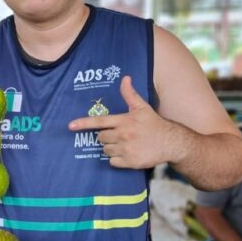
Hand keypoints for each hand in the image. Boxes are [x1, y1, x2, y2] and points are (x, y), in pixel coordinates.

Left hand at [68, 76, 185, 168]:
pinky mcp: (130, 162)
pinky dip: (117, 160)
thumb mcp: (142, 107)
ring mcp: (126, 149)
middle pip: (100, 138)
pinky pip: (112, 162)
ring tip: (124, 144)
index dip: (83, 123)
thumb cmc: (154, 124)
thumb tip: (125, 78)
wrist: (171, 142)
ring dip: (111, 148)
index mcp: (124, 121)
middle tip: (118, 136)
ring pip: (105, 150)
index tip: (70, 126)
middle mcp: (123, 134)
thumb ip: (130, 94)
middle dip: (106, 137)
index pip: (99, 121)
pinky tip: (127, 154)